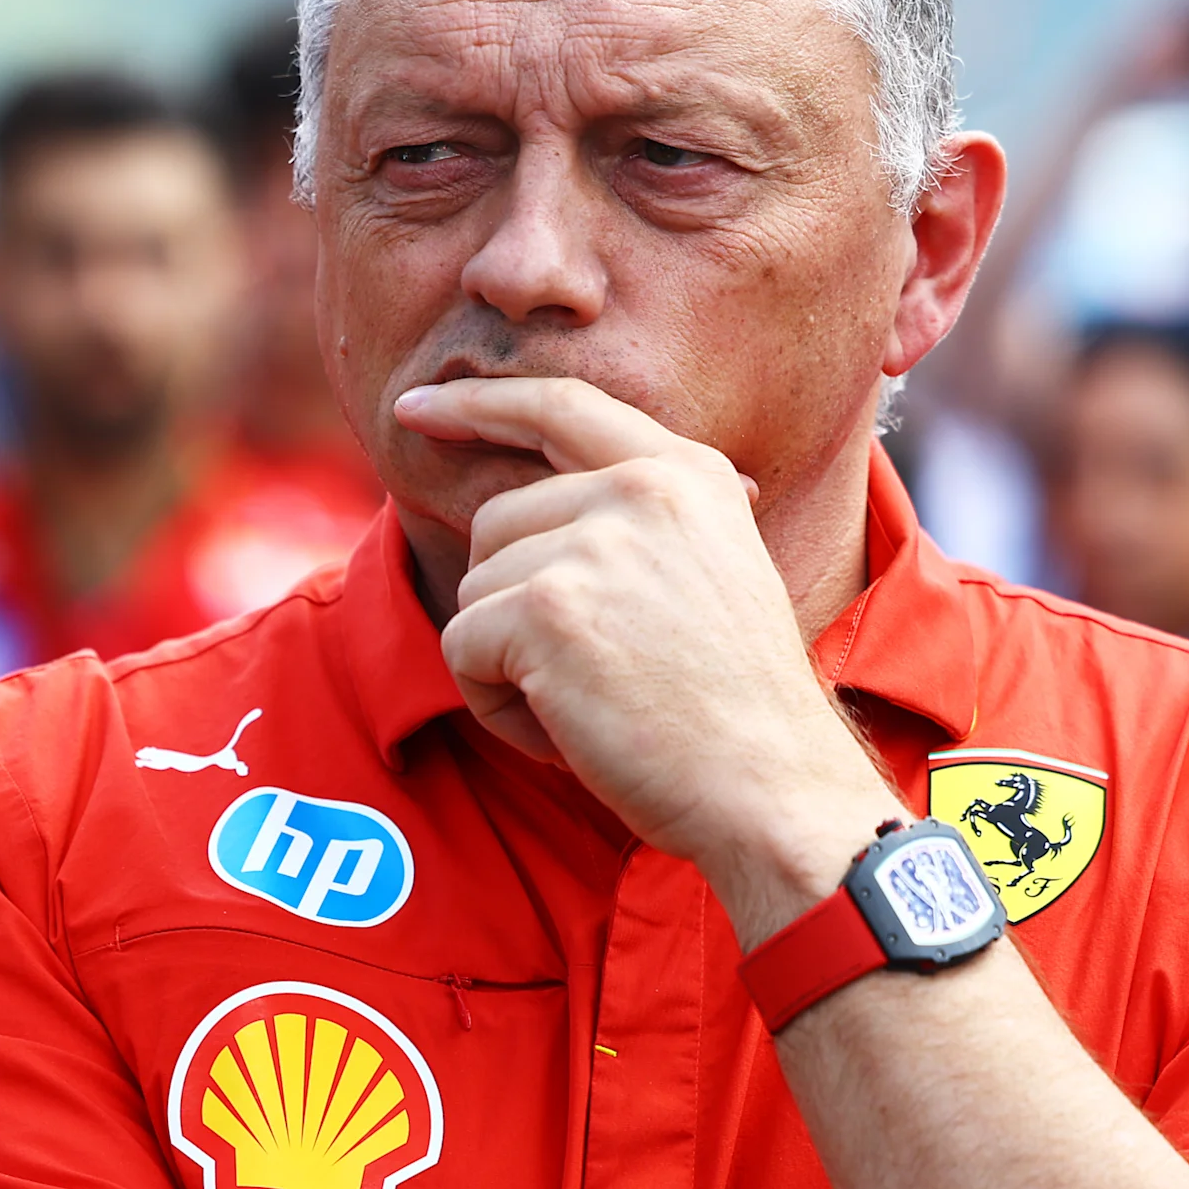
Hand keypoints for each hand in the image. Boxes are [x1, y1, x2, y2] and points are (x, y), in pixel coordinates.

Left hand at [396, 377, 901, 943]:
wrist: (771, 786)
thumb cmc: (736, 706)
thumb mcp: (710, 571)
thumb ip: (638, 523)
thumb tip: (533, 506)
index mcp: (686, 472)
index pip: (561, 405)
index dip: (480, 402)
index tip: (418, 407)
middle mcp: (640, 489)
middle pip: (495, 522)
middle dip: (512, 605)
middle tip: (589, 673)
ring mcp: (592, 543)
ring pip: (476, 589)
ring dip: (506, 662)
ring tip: (590, 703)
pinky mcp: (546, 608)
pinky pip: (462, 647)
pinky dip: (495, 704)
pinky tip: (565, 727)